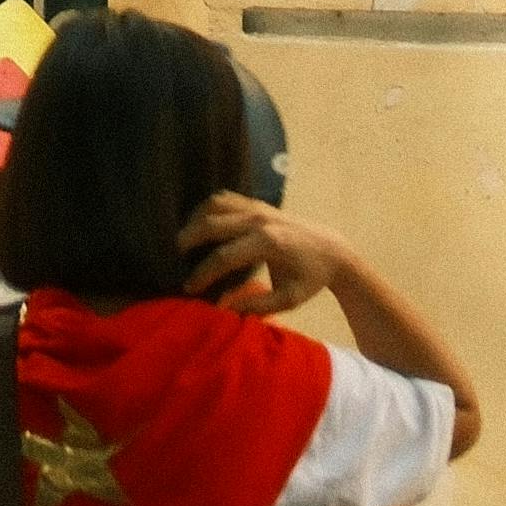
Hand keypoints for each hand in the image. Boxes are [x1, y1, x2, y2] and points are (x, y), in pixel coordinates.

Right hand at [177, 193, 336, 320]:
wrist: (333, 250)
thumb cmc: (311, 278)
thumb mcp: (289, 300)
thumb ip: (256, 305)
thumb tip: (222, 308)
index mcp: (268, 243)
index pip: (224, 256)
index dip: (203, 273)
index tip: (188, 288)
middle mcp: (260, 220)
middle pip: (212, 224)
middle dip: (188, 240)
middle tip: (172, 258)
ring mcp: (259, 207)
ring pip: (215, 205)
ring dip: (195, 220)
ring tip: (183, 240)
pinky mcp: (259, 203)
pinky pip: (225, 198)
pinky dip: (208, 208)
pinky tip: (200, 224)